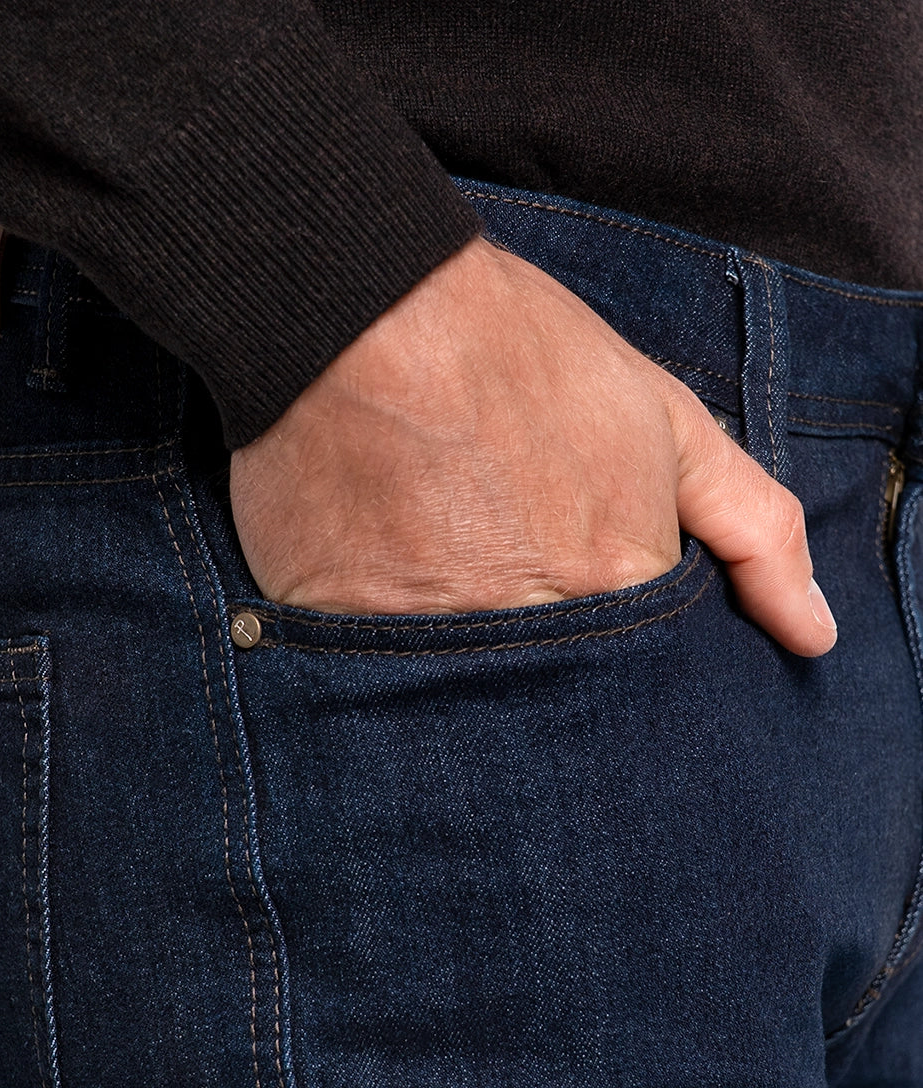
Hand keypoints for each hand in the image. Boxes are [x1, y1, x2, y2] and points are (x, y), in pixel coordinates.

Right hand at [228, 235, 835, 656]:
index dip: (617, 654)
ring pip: (464, 708)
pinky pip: (375, 685)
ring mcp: (429, 645)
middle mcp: (528, 636)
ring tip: (441, 569)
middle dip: (542, 667)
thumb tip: (813, 634)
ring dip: (462, 667)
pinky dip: (384, 654)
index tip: (583, 610)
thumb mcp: (668, 421)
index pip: (641, 688)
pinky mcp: (340, 641)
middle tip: (503, 578)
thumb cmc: (520, 355)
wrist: (365, 312)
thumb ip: (755, 531)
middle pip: (552, 710)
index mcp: (617, 591)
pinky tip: (381, 580)